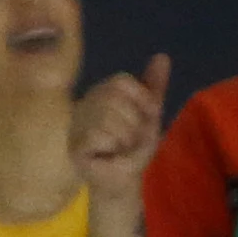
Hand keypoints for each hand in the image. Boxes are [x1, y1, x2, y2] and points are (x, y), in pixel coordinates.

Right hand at [69, 53, 171, 201]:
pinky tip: (110, 156)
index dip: (141, 99)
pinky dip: (113, 147)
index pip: (121, 81)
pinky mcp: (74, 144)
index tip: (146, 119)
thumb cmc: (134, 148)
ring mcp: (76, 124)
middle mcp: (85, 103)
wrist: (125, 180)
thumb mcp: (149, 114)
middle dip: (134, 123)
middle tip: (131, 140)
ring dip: (126, 138)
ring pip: (108, 117)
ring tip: (121, 149)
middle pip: (115, 98)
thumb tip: (162, 55)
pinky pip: (99, 134)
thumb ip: (153, 87)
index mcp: (102, 92)